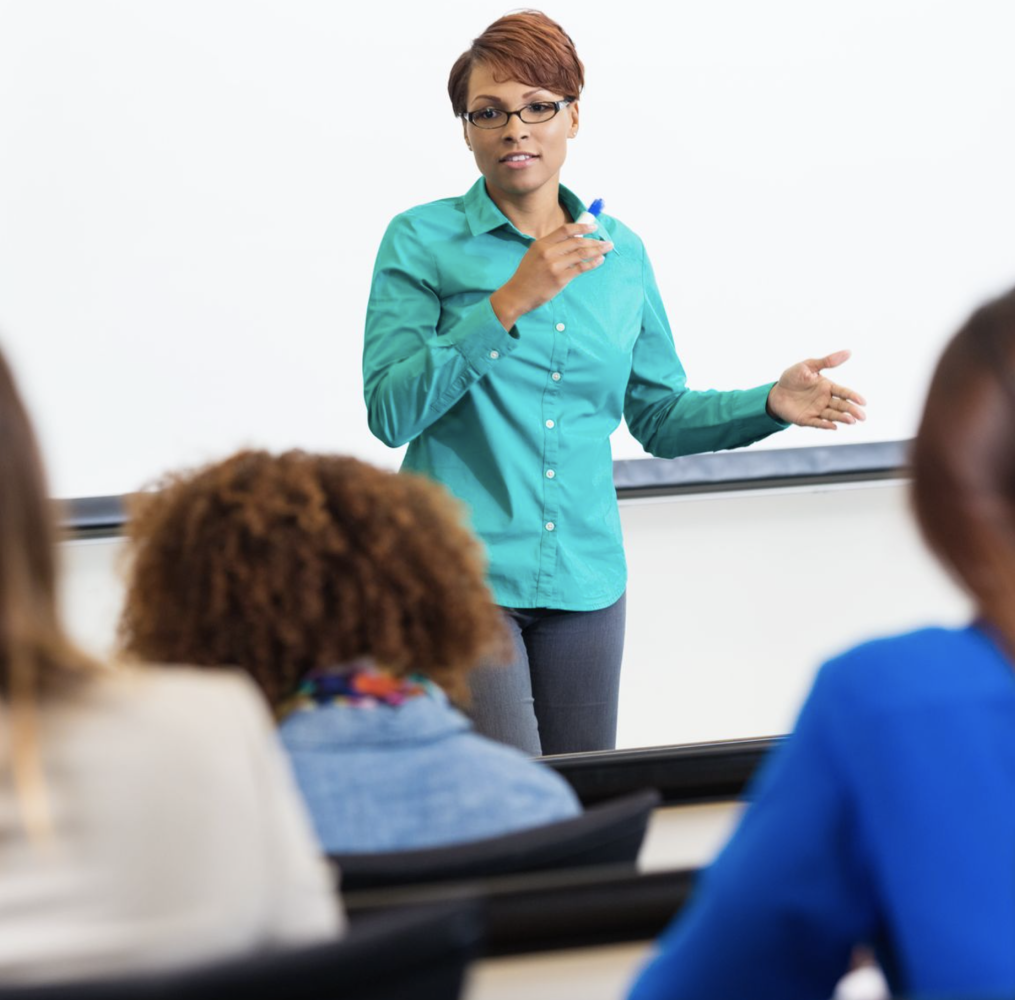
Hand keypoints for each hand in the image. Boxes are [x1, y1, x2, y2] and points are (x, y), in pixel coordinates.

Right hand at [490, 223, 613, 329]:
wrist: (517, 295)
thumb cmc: (527, 276)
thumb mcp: (534, 255)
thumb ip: (551, 247)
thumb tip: (574, 239)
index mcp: (541, 244)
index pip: (565, 230)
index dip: (582, 227)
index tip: (593, 227)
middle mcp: (548, 252)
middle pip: (577, 241)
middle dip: (594, 240)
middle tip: (606, 242)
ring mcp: (554, 266)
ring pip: (581, 253)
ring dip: (597, 250)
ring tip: (607, 249)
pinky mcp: (560, 279)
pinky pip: (581, 268)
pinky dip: (593, 263)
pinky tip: (599, 260)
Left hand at [766, 350, 865, 428]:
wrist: (775, 392)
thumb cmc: (792, 377)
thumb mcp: (808, 366)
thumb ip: (827, 361)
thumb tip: (848, 352)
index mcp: (827, 387)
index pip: (843, 392)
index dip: (853, 397)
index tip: (863, 402)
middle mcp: (824, 400)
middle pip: (841, 406)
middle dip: (852, 411)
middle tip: (862, 417)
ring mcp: (816, 410)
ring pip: (832, 415)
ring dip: (842, 418)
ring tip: (851, 421)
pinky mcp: (806, 419)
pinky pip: (817, 423)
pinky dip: (825, 425)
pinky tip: (833, 427)